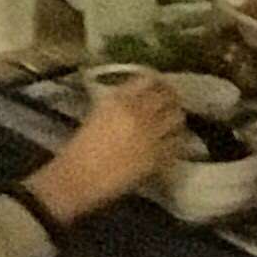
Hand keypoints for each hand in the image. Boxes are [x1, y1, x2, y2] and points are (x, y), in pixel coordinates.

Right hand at [26, 77, 182, 223]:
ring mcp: (150, 136)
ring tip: (173, 122)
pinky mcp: (157, 158)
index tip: (160, 84)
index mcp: (120, 100)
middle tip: (171, 102)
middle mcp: (139, 113)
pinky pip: (176, 145)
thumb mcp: (98, 112)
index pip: (148, 79)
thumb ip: (119, 102)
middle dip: (172, 98)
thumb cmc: (82, 146)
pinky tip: (171, 145)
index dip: (158, 81)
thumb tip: (137, 98)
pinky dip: (176, 143)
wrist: (79, 177)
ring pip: (177, 119)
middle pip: (167, 96)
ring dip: (176, 119)